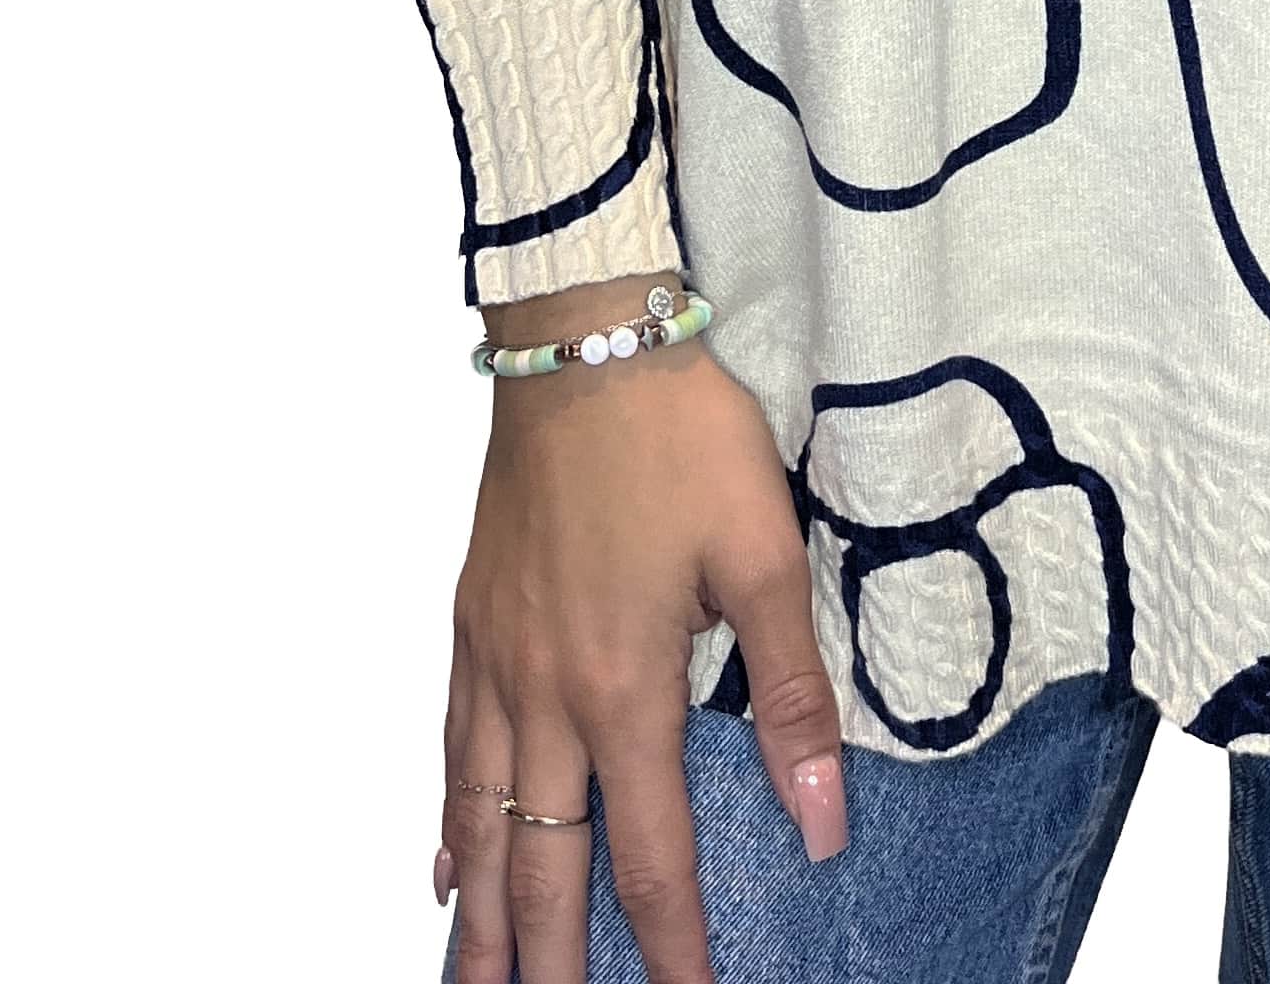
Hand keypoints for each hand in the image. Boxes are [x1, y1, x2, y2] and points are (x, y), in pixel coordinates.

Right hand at [439, 280, 844, 983]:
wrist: (583, 347)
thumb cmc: (680, 438)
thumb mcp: (765, 554)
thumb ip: (790, 692)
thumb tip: (823, 816)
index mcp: (624, 689)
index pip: (649, 856)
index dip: (670, 946)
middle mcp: (545, 696)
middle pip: (543, 865)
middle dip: (552, 961)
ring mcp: (496, 661)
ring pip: (481, 822)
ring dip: (484, 916)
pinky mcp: (473, 622)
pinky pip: (451, 750)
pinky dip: (450, 820)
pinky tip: (447, 862)